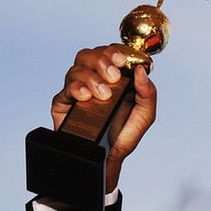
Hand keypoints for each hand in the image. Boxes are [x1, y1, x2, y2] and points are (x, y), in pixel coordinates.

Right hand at [50, 45, 157, 192]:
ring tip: (103, 95)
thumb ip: (147, 93)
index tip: (122, 60)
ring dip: (91, 77)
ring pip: (76, 68)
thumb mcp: (145, 115)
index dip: (113, 51)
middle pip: (88, 55)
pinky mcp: (63, 104)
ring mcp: (77, 91)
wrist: (108, 160)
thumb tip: (141, 70)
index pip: (108, 53)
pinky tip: (87, 97)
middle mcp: (93, 80)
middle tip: (113, 76)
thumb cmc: (125, 136)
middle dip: (101, 60)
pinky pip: (64, 89)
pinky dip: (76, 88)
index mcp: (113, 78)